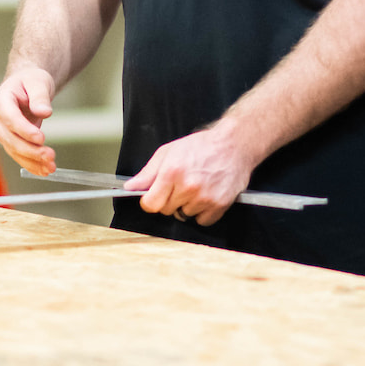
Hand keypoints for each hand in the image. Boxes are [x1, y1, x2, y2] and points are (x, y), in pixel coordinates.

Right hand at [0, 62, 57, 177]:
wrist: (26, 87)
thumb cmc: (31, 82)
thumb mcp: (38, 82)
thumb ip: (40, 96)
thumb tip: (44, 112)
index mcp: (0, 101)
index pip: (10, 118)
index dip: (24, 130)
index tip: (41, 138)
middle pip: (11, 139)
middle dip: (31, 150)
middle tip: (50, 155)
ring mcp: (2, 132)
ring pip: (15, 151)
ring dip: (33, 161)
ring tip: (51, 167)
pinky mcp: (10, 141)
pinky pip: (19, 156)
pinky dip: (32, 165)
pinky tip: (45, 171)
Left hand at [131, 123, 258, 225]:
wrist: (234, 145)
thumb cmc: (201, 146)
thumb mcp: (169, 151)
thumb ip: (148, 172)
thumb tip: (130, 187)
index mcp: (172, 172)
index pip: (151, 204)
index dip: (150, 201)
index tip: (154, 196)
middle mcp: (188, 186)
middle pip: (166, 210)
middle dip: (169, 200)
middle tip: (179, 185)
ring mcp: (204, 197)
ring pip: (184, 215)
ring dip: (186, 206)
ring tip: (196, 187)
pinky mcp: (219, 205)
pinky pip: (202, 220)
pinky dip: (202, 212)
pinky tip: (206, 195)